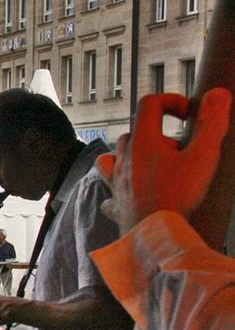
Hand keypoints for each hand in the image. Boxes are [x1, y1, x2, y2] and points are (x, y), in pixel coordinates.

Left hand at [97, 89, 231, 233]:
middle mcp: (123, 159)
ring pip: (114, 158)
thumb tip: (218, 93)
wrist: (154, 235)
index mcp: (142, 141)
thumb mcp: (203, 156)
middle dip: (157, 133)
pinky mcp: (117, 204)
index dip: (171, 101)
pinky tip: (127, 195)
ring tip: (153, 165)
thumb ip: (211, 124)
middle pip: (133, 132)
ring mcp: (116, 182)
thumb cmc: (178, 196)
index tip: (188, 114)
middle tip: (180, 149)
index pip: (149, 104)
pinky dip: (118, 189)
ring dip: (132, 156)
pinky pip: (110, 192)